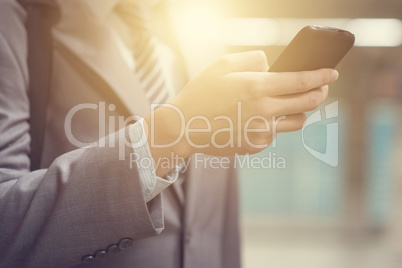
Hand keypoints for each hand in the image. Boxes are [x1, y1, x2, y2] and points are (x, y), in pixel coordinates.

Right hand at [144, 51, 337, 175]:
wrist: (184, 127)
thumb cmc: (201, 93)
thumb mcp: (223, 65)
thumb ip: (253, 59)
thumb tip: (272, 65)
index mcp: (257, 87)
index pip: (302, 82)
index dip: (321, 76)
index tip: (332, 73)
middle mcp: (264, 111)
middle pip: (307, 103)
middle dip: (319, 93)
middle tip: (322, 88)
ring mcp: (261, 132)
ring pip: (296, 121)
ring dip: (300, 110)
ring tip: (290, 103)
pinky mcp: (256, 145)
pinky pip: (275, 133)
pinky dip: (273, 123)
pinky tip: (256, 118)